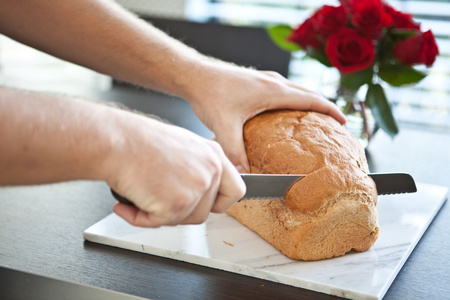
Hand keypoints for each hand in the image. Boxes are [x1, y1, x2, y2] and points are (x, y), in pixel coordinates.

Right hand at [107, 111, 245, 226]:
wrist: (116, 141)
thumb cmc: (138, 140)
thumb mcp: (181, 147)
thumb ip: (197, 169)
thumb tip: (198, 193)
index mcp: (214, 155)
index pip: (235, 190)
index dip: (220, 203)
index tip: (208, 206)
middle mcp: (210, 170)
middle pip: (207, 211)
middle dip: (182, 211)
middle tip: (160, 199)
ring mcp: (195, 188)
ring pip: (186, 220)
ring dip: (161, 215)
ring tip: (142, 195)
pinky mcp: (177, 204)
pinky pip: (159, 223)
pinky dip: (139, 218)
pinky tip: (128, 203)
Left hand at [186, 63, 346, 171]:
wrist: (195, 75)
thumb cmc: (210, 94)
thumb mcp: (224, 127)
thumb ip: (235, 152)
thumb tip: (245, 176)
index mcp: (273, 91)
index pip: (311, 99)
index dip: (330, 111)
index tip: (344, 122)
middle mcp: (273, 82)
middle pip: (308, 93)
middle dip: (324, 107)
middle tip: (335, 123)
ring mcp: (265, 79)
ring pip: (295, 89)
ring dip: (308, 101)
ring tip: (315, 118)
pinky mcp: (256, 81)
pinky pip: (283, 89)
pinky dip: (293, 99)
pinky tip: (285, 111)